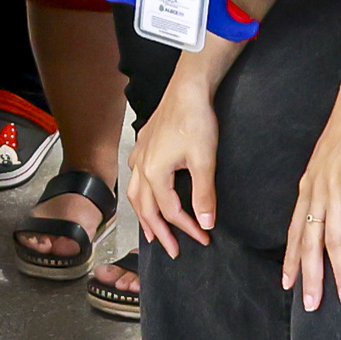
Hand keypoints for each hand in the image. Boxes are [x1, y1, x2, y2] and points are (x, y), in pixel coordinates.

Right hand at [131, 89, 220, 258]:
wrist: (188, 89)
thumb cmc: (195, 120)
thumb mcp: (204, 160)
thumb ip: (204, 195)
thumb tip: (206, 222)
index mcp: (154, 173)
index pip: (170, 211)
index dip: (187, 228)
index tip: (203, 238)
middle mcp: (141, 167)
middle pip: (147, 208)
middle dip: (159, 232)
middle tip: (172, 250)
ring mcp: (140, 154)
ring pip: (136, 194)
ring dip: (144, 216)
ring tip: (150, 232)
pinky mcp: (144, 144)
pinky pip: (135, 176)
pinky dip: (139, 193)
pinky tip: (144, 192)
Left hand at [282, 95, 340, 310]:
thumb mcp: (329, 161)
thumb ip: (327, 184)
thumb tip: (331, 204)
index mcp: (309, 187)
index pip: (295, 230)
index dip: (291, 259)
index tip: (288, 284)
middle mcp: (316, 192)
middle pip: (309, 243)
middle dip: (310, 277)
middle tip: (311, 305)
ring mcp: (335, 190)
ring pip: (334, 240)